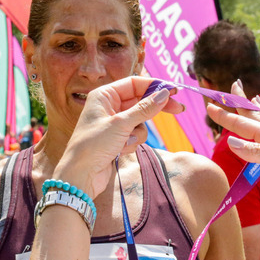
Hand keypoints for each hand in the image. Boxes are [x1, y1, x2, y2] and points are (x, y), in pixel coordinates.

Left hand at [54, 77, 182, 197]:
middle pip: (140, 101)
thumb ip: (144, 108)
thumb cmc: (93, 145)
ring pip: (140, 121)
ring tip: (125, 143)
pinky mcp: (117, 138)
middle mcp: (108, 106)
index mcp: (104, 95)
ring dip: (137, 133)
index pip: (135, 83)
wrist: (80, 175)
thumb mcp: (121, 124)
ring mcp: (113, 123)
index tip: (175, 91)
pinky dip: (132, 143)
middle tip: (179, 109)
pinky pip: (135, 135)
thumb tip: (165, 94)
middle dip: (155, 108)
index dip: (155, 86)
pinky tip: (120, 151)